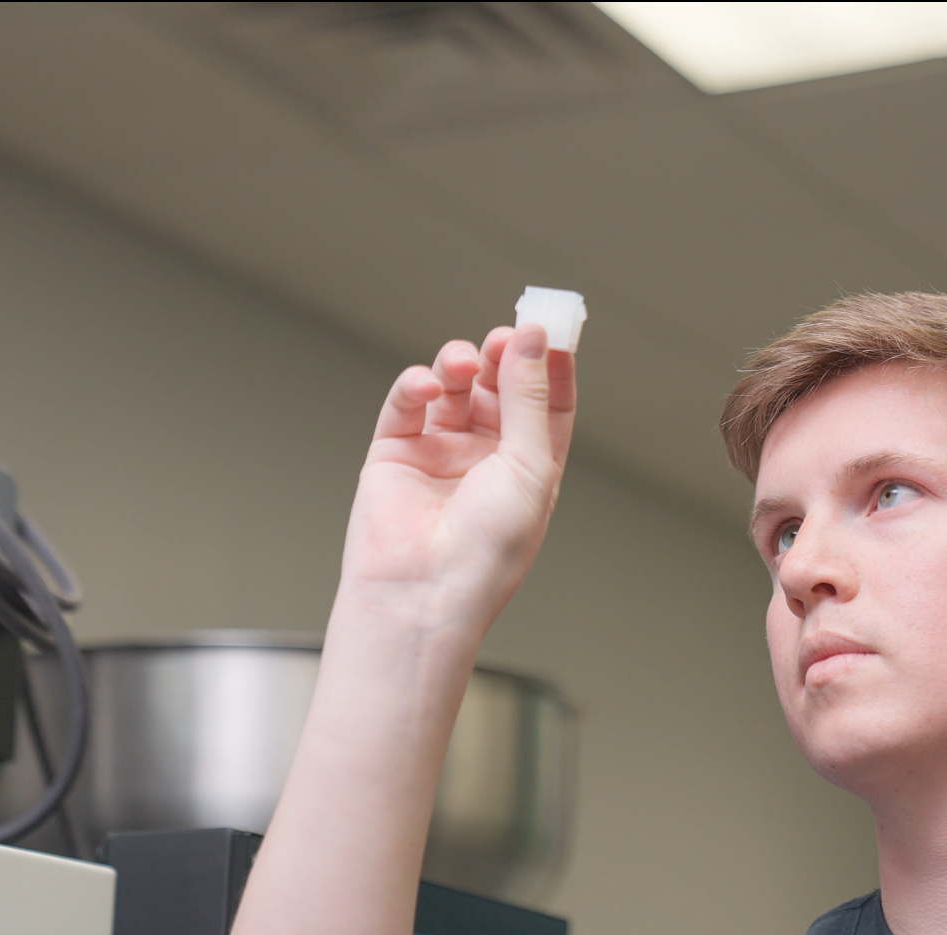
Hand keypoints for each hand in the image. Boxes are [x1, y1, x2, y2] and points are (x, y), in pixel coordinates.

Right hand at [343, 323, 575, 629]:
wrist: (422, 592)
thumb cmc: (486, 550)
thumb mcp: (529, 467)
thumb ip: (528, 398)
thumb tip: (535, 340)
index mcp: (530, 467)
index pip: (547, 402)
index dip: (550, 365)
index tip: (550, 329)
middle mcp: (486, 458)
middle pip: (500, 386)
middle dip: (503, 357)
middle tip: (504, 337)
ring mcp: (440, 453)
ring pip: (454, 386)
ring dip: (460, 364)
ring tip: (464, 367)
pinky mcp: (395, 452)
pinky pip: (409, 402)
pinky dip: (418, 385)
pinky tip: (429, 390)